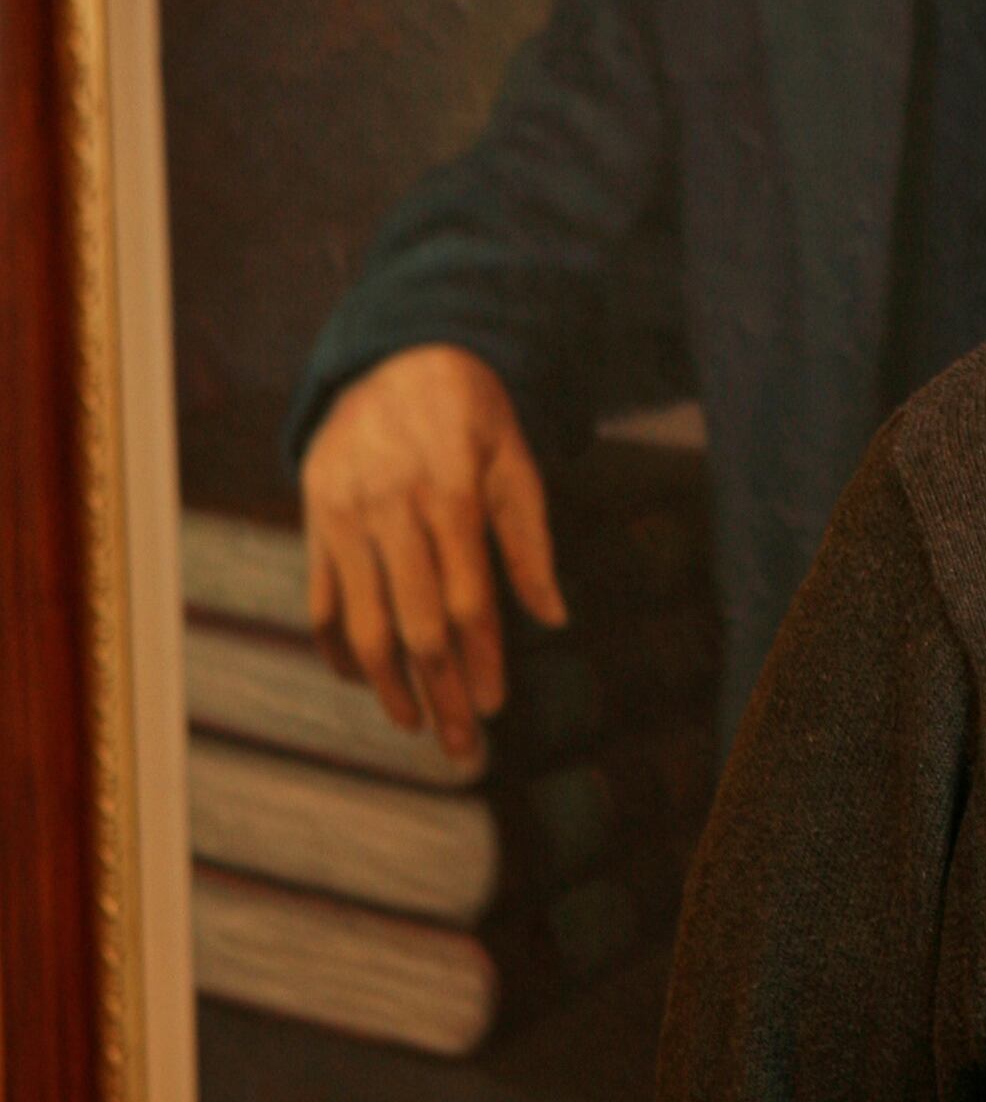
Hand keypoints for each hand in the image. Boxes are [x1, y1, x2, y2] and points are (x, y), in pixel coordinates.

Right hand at [299, 347, 564, 765]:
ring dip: (388, 686)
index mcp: (451, 495)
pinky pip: (320, 599)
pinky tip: (359, 679)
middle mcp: (393, 509)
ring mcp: (346, 517)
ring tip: (414, 723)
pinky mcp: (314, 519)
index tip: (495, 707)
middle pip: (418, 626)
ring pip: (365, 623)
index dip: (483, 662)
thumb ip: (531, 543)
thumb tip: (555, 619)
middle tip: (461, 746)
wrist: (396, 355)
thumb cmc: (471, 416)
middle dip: (442, 694)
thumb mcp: (516, 463)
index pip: (469, 602)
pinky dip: (337, 646)